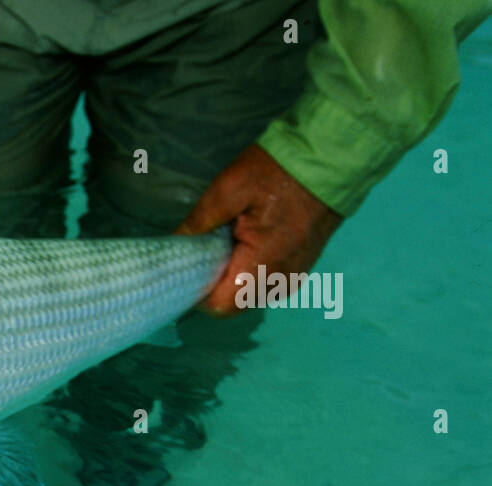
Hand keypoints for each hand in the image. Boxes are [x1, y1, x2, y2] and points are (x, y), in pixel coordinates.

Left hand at [175, 144, 341, 316]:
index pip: (220, 306)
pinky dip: (249, 274)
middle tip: (202, 254)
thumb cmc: (277, 171)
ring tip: (224, 247)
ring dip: (230, 281)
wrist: (331, 159)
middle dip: (212, 287)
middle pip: (233, 306)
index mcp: (263, 264)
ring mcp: (292, 276)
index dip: (196, 293)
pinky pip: (265, 285)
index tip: (186, 268)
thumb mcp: (228, 189)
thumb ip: (199, 222)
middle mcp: (280, 280)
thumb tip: (174, 245)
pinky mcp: (299, 268)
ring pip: (248, 297)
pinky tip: (245, 247)